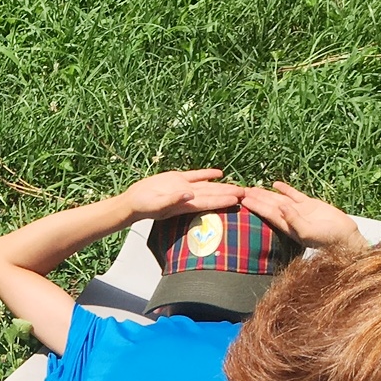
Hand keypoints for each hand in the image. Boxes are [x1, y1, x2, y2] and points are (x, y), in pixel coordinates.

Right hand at [117, 169, 247, 221]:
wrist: (133, 201)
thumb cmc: (143, 206)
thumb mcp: (157, 204)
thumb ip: (173, 200)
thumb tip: (190, 194)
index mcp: (186, 204)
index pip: (209, 202)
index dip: (223, 200)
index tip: (238, 199)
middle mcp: (189, 196)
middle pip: (213, 194)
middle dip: (229, 194)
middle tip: (247, 193)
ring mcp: (185, 187)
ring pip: (209, 186)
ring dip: (223, 186)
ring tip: (239, 187)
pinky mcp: (178, 179)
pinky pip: (197, 176)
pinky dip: (208, 175)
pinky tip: (220, 173)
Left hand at [239, 180, 362, 248]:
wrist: (344, 236)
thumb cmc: (327, 238)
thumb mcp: (308, 232)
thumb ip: (294, 220)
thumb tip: (281, 207)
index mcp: (287, 226)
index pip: (268, 213)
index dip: (256, 206)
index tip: (243, 199)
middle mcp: (290, 217)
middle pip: (269, 205)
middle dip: (256, 198)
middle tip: (241, 191)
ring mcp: (299, 210)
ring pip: (279, 199)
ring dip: (266, 193)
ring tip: (253, 188)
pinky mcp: (310, 204)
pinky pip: (294, 195)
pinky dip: (285, 189)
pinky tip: (275, 184)